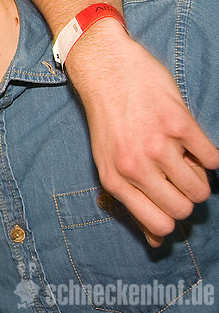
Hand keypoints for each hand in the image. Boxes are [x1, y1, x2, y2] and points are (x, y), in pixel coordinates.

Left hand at [66, 18, 218, 245]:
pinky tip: (191, 141)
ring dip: (200, 177)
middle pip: (183, 209)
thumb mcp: (108, 162)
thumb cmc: (108, 119)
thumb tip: (156, 242)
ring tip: (184, 157)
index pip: (159, 225)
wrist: (105, 69)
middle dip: (188, 198)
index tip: (172, 201)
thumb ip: (131, 201)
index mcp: (114, 179)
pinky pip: (212, 159)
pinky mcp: (178, 123)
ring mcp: (157, 144)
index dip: (172, 218)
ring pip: (201, 187)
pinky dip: (209, 155)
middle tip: (180, 176)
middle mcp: (134, 166)